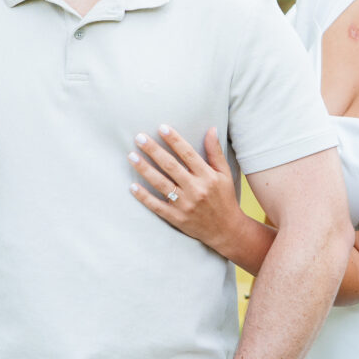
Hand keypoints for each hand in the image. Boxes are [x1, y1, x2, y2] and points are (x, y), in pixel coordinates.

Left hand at [128, 126, 244, 255]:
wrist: (227, 230)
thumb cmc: (225, 198)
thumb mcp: (225, 174)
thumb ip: (215, 152)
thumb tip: (211, 129)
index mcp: (208, 176)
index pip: (188, 154)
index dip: (174, 140)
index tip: (161, 127)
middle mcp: (196, 189)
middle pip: (171, 166)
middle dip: (154, 151)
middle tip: (139, 138)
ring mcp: (185, 205)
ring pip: (161, 184)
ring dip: (145, 169)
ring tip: (132, 156)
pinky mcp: (177, 218)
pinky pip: (157, 206)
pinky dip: (144, 197)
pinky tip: (132, 186)